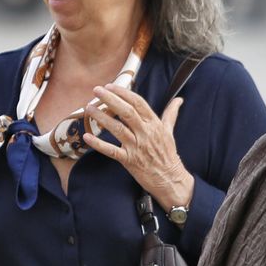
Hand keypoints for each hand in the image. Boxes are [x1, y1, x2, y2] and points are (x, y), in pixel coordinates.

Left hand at [81, 84, 194, 210]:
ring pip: (117, 128)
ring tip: (89, 108)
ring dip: (102, 117)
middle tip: (96, 90)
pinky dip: (98, 144)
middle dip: (110, 99)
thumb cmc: (168, 154)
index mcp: (154, 124)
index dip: (124, 93)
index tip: (110, 86)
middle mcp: (145, 133)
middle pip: (126, 112)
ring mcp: (136, 147)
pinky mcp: (128, 160)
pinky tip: (86, 136)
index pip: (138, 103)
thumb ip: (171, 114)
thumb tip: (179, 100)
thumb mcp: (169, 132)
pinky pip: (111, 151)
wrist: (169, 179)